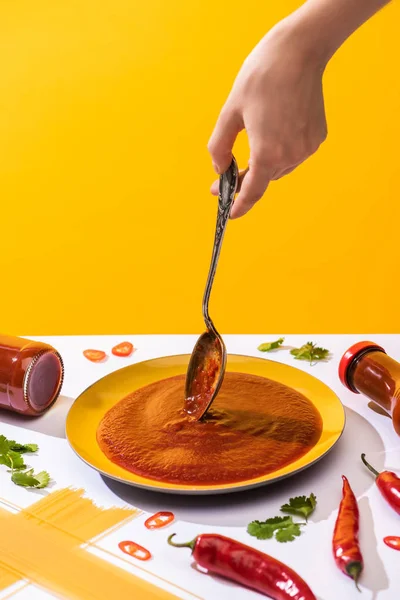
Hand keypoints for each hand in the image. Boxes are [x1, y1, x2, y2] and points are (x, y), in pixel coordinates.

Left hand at [208, 18, 327, 218]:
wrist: (298, 52)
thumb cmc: (261, 78)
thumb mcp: (230, 112)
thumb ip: (220, 147)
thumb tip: (220, 168)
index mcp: (267, 153)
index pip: (252, 191)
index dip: (240, 205)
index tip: (230, 214)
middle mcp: (290, 155)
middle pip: (264, 178)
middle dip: (245, 180)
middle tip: (226, 177)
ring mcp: (306, 148)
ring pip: (279, 168)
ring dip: (264, 165)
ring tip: (251, 147)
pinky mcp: (317, 138)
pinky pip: (294, 154)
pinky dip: (281, 151)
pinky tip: (274, 133)